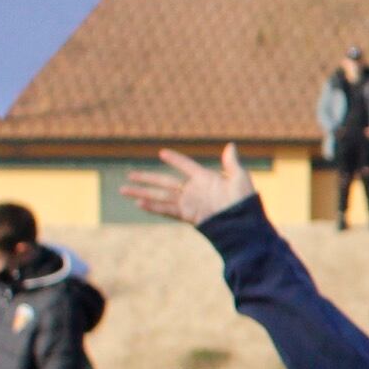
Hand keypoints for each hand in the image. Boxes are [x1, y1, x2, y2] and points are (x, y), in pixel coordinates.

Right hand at [125, 142, 259, 224]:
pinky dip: (153, 206)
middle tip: (129, 174)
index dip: (175, 160)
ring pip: (160, 196)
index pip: (186, 166)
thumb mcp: (239, 177)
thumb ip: (231, 162)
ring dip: (142, 193)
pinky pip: (167, 210)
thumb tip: (230, 144)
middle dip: (147, 178)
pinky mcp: (188, 215)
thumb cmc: (245, 201)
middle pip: (165, 182)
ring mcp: (189, 203)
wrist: (245, 223)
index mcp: (205, 179)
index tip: (162, 153)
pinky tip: (138, 204)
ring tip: (123, 190)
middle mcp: (193, 190)